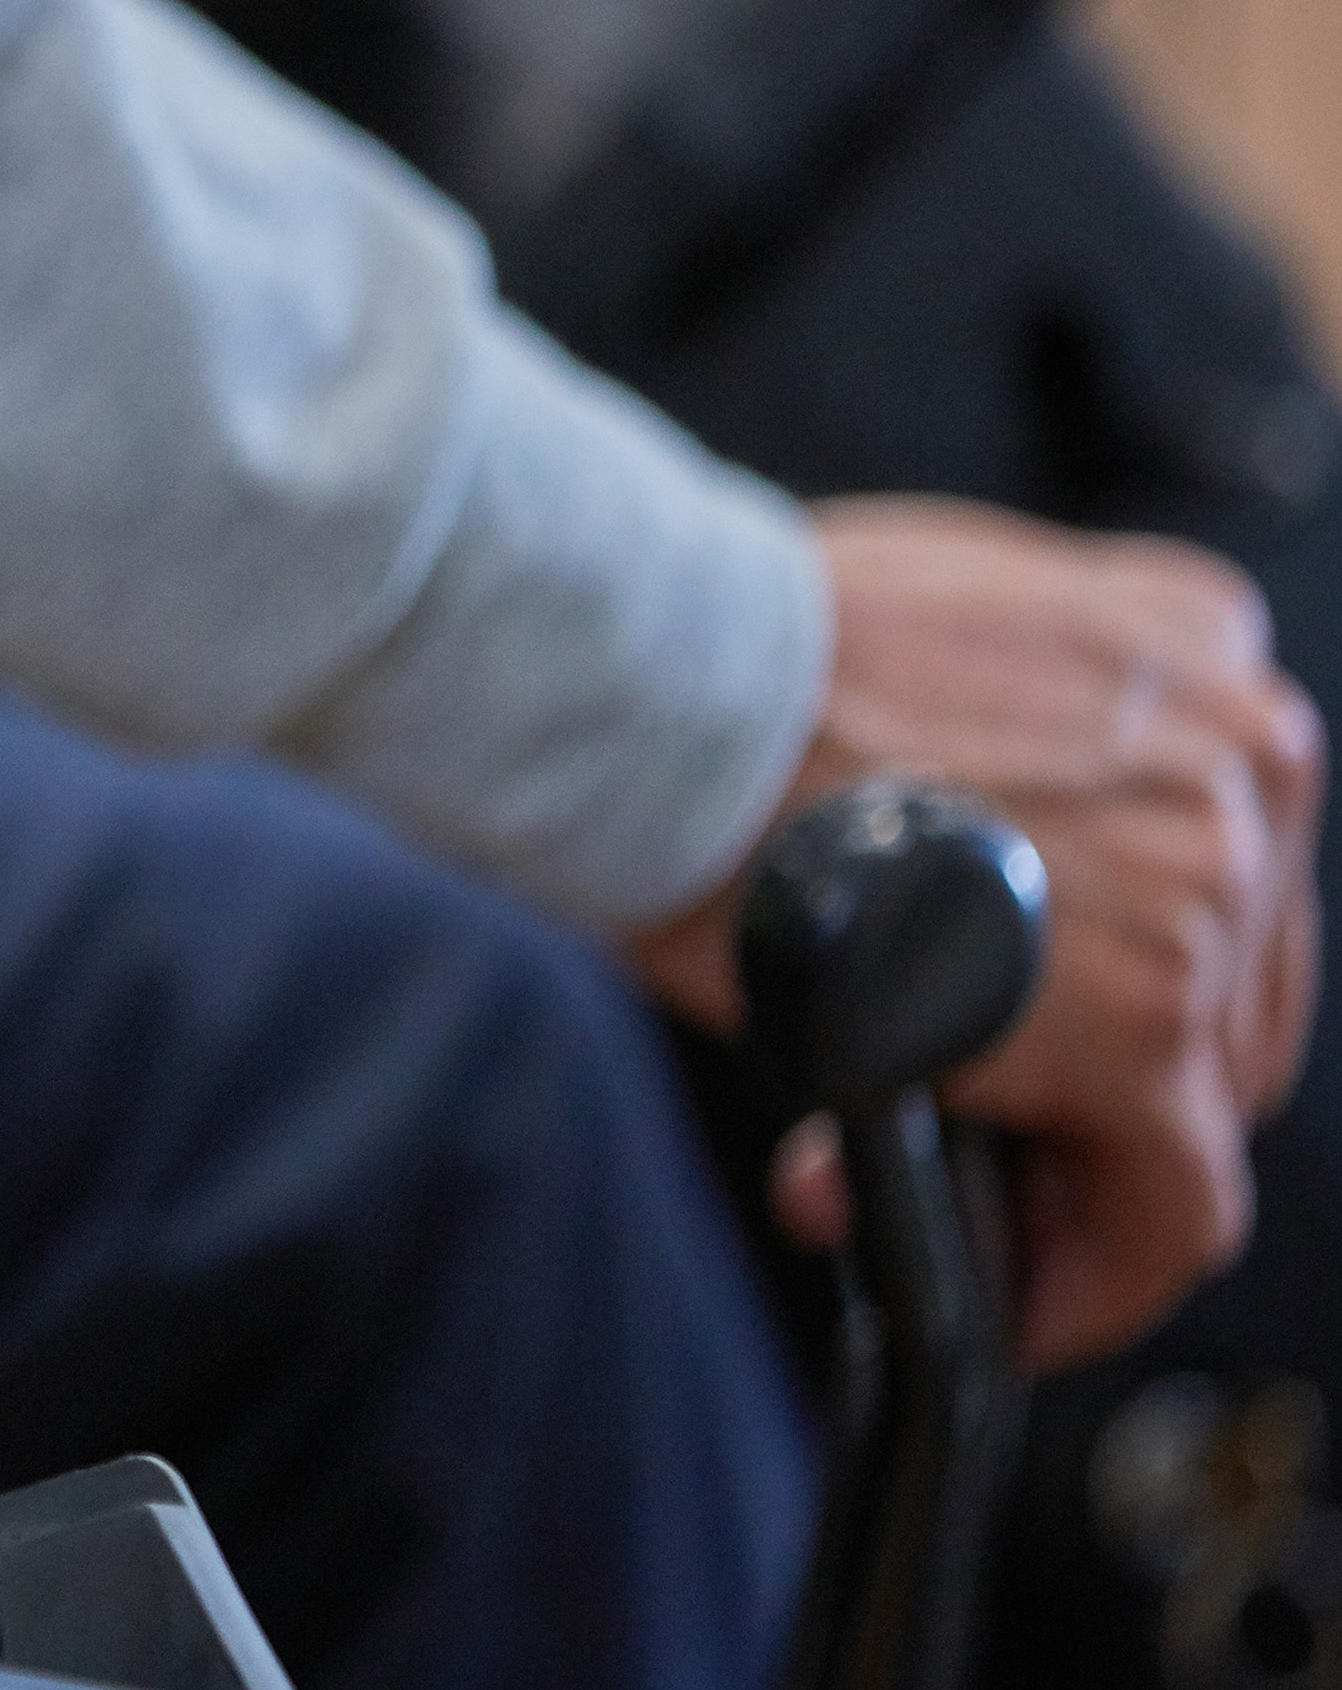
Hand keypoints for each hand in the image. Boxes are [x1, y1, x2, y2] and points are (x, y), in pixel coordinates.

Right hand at [630, 496, 1321, 1370]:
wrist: (661, 687)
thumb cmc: (731, 653)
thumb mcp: (937, 613)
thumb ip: (1019, 717)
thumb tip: (990, 875)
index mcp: (1197, 644)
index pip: (1208, 856)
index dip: (1117, 964)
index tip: (1044, 1028)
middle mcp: (1243, 758)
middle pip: (1221, 985)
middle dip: (1089, 1075)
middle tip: (964, 1126)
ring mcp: (1211, 894)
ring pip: (1194, 1099)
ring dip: (1051, 1161)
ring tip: (904, 1177)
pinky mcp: (1146, 1024)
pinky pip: (1172, 1208)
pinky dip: (1093, 1273)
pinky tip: (1004, 1292)